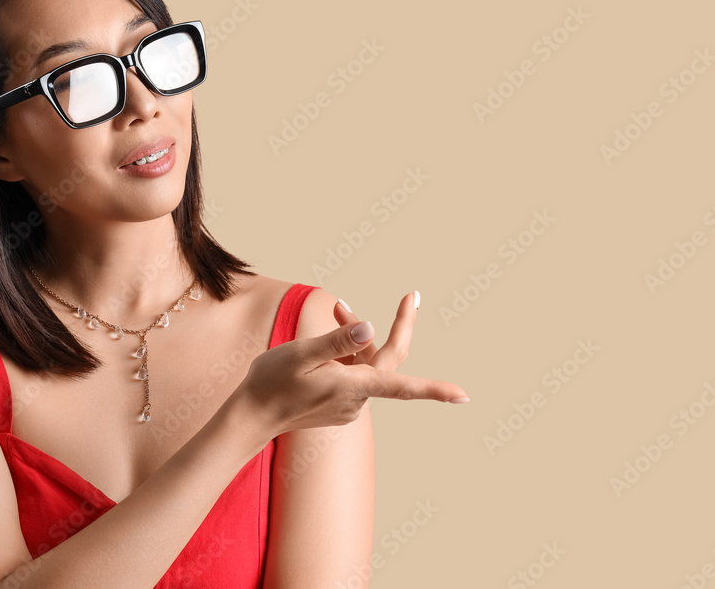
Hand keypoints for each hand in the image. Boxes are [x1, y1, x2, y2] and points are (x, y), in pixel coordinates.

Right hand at [234, 291, 469, 437]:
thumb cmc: (271, 382)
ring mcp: (350, 406)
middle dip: (388, 327)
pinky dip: (347, 355)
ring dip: (357, 338)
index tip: (464, 396)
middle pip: (386, 359)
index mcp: (353, 386)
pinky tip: (326, 344)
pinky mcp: (340, 407)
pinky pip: (355, 375)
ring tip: (336, 308)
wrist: (251, 417)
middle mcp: (358, 400)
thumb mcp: (300, 354)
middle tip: (401, 297)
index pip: (403, 386)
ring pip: (367, 365)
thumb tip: (369, 327)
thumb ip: (336, 341)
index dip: (435, 389)